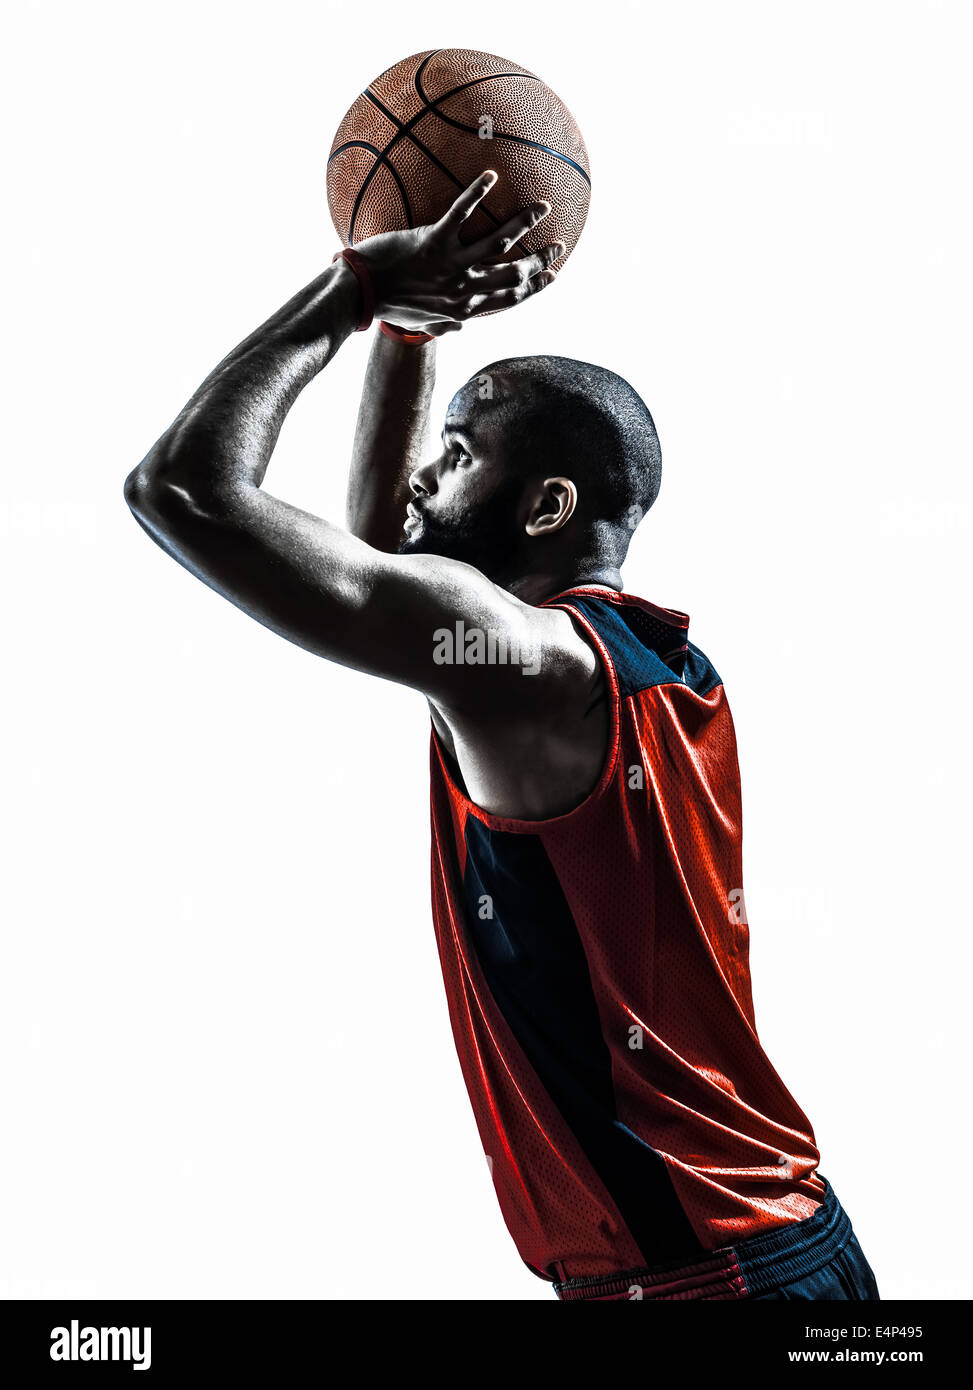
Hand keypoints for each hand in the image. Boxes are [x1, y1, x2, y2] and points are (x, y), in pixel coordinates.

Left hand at [352, 170, 563, 335]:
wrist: (361, 294)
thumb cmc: (389, 307)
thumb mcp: (422, 324)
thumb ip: (444, 325)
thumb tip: (461, 328)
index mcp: (464, 308)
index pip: (509, 300)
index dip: (534, 288)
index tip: (552, 276)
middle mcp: (463, 289)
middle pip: (513, 274)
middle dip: (541, 260)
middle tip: (559, 245)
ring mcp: (449, 266)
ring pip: (498, 244)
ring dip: (524, 224)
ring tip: (543, 207)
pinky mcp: (432, 242)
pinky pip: (460, 214)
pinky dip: (477, 193)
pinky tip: (492, 176)